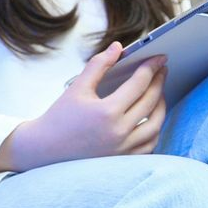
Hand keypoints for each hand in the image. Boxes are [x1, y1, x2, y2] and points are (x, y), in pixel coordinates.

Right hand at [0, 43, 167, 172]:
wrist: (46, 149)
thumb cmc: (60, 117)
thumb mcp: (77, 87)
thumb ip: (99, 65)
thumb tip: (118, 47)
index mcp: (107, 112)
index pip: (139, 84)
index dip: (151, 68)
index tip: (159, 58)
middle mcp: (119, 132)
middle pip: (151, 102)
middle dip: (159, 82)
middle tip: (162, 70)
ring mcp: (123, 149)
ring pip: (156, 124)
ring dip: (161, 106)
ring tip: (159, 91)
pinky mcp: (124, 160)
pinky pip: (150, 143)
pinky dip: (155, 128)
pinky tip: (152, 116)